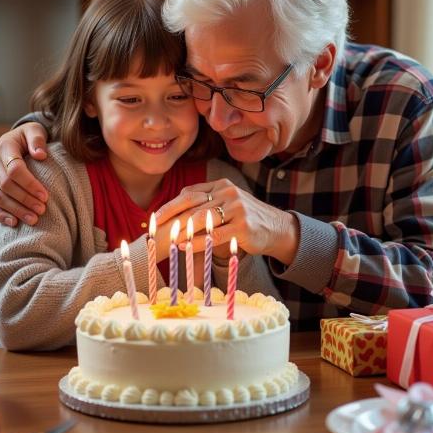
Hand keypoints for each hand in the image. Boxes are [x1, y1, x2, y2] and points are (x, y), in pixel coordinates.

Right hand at [0, 123, 48, 226]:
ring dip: (16, 210)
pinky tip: (14, 223)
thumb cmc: (29, 138)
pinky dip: (0, 214)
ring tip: (33, 219)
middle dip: (25, 200)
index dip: (30, 184)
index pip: (15, 169)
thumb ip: (37, 139)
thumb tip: (40, 155)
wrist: (15, 142)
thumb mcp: (35, 131)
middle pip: (6, 185)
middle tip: (42, 210)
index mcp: (4, 146)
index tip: (45, 196)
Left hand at [155, 179, 299, 264]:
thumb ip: (206, 205)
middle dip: (171, 217)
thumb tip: (175, 215)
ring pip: (202, 219)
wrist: (277, 229)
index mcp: (222, 185)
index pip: (190, 193)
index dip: (171, 205)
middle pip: (193, 204)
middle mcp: (229, 193)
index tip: (156, 216)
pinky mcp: (243, 226)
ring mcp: (237, 208)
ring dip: (182, 230)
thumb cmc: (245, 220)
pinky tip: (185, 247)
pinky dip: (197, 242)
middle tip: (155, 228)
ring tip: (168, 239)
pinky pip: (214, 236)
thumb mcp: (227, 205)